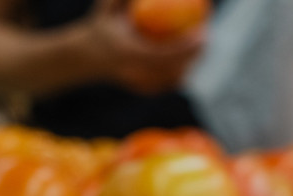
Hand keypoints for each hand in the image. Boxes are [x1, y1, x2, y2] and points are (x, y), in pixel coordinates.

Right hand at [82, 0, 205, 94]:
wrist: (87, 55)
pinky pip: (166, 84)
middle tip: (205, 38)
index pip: (162, 54)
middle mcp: (132, 71)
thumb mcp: (109, 5)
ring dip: (189, 65)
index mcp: (126, 52)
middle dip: (193, 56)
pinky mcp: (141, 89)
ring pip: (171, 80)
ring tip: (200, 48)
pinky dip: (179, 73)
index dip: (184, 47)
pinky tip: (190, 60)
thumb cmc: (103, 24)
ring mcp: (137, 83)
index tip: (200, 32)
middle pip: (172, 69)